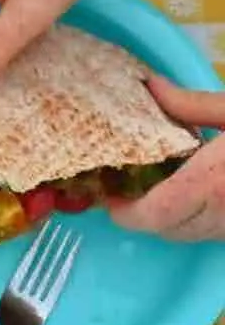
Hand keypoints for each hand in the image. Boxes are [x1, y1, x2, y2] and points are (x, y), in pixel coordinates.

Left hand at [110, 76, 224, 240]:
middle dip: (144, 213)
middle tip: (132, 186)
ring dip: (171, 218)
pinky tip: (202, 191)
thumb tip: (150, 88)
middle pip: (166, 231)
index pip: (154, 215)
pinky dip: (198, 219)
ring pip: (189, 236)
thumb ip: (190, 106)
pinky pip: (214, 233)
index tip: (110, 197)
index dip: (126, 213)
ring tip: (166, 184)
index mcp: (215, 182)